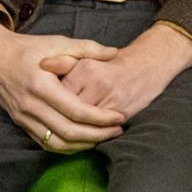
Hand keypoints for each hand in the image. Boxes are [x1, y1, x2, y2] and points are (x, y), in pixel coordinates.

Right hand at [0, 14, 123, 150]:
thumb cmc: (27, 48)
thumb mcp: (57, 42)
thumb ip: (87, 48)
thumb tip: (114, 52)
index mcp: (41, 86)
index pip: (76, 111)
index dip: (101, 118)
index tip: (120, 117)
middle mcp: (30, 105)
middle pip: (69, 132)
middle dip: (98, 135)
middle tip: (118, 130)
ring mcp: (23, 117)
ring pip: (57, 143)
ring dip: (84, 144)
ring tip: (104, 137)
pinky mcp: (20, 122)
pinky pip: (46, 143)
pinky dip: (67, 146)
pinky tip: (84, 140)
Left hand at [49, 24, 191, 123]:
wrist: (148, 65)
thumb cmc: (112, 62)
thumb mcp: (87, 55)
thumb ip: (64, 60)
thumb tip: (43, 65)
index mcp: (87, 69)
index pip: (60, 93)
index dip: (51, 101)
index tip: (47, 103)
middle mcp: (100, 85)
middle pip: (69, 110)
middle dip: (59, 117)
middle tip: (51, 118)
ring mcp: (113, 101)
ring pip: (84, 123)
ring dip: (72, 130)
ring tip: (63, 129)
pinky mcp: (122, 114)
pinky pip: (98, 130)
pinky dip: (87, 135)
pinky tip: (80, 135)